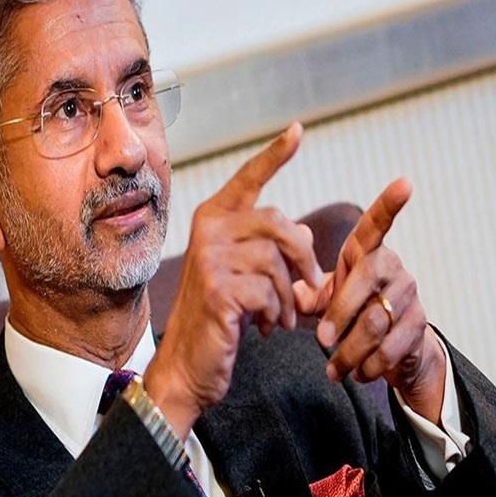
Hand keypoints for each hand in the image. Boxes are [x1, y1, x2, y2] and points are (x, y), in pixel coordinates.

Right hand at [144, 123, 323, 437]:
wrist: (187, 366)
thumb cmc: (218, 320)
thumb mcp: (243, 277)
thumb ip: (268, 252)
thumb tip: (305, 242)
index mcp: (212, 219)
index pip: (249, 178)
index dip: (275, 155)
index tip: (298, 130)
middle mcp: (208, 230)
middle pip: (279, 223)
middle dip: (302, 259)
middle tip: (308, 288)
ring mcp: (210, 259)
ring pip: (277, 263)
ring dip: (286, 297)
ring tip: (277, 318)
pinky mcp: (218, 290)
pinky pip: (269, 292)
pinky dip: (275, 314)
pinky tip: (263, 327)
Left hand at [294, 178, 446, 422]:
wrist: (393, 352)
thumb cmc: (352, 314)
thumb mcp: (326, 299)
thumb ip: (304, 291)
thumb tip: (285, 291)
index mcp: (367, 253)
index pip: (378, 225)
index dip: (390, 204)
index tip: (405, 181)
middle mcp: (393, 267)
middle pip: (365, 284)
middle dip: (339, 315)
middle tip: (320, 340)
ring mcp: (409, 296)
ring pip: (375, 322)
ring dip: (349, 351)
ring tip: (333, 370)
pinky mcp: (419, 325)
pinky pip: (390, 348)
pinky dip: (366, 366)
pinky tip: (355, 375)